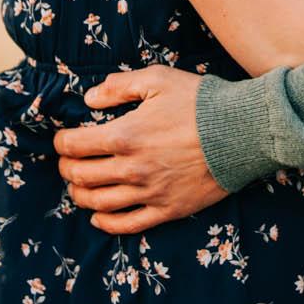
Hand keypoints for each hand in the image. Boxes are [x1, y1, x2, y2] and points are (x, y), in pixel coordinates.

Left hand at [55, 67, 224, 233]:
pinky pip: (128, 224)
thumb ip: (118, 86)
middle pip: (81, 177)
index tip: (64, 139)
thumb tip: (89, 99)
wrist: (242, 133)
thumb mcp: (157, 79)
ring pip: (98, 203)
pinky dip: (106, 223)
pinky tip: (99, 217)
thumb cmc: (200, 102)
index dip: (61, 143)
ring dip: (81, 196)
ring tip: (80, 187)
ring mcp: (149, 192)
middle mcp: (132, 168)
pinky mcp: (167, 209)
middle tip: (69, 161)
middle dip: (67, 168)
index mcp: (124, 135)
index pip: (74, 146)